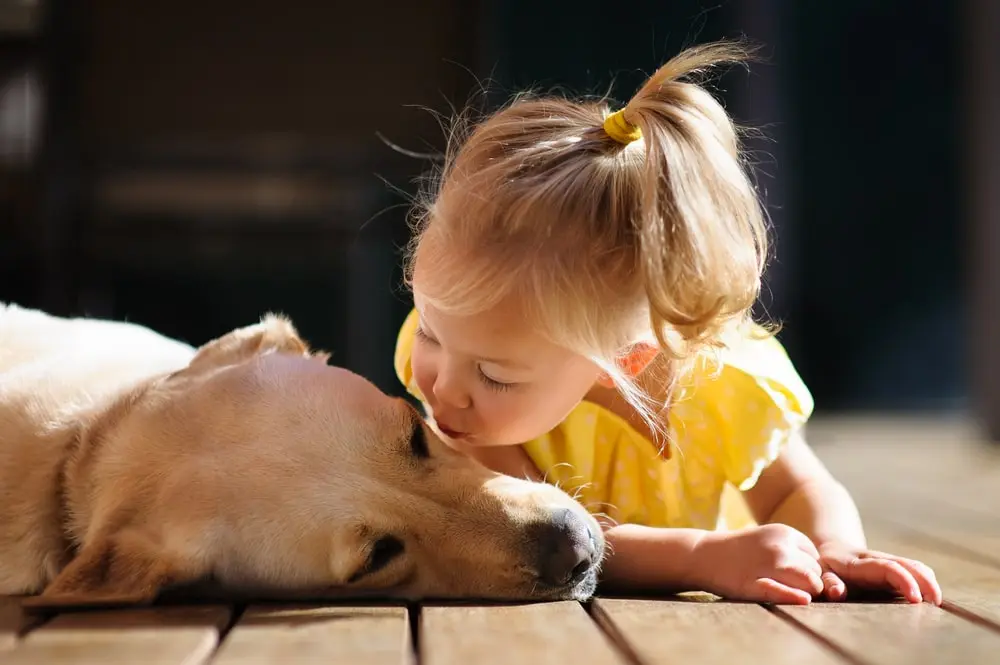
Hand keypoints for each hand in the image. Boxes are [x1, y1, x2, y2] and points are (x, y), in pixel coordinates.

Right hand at [692, 524, 823, 604]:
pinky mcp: (753, 584)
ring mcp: (768, 564)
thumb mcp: (768, 539)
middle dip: (809, 583)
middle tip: (790, 589)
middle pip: (815, 572)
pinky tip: (800, 601)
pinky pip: (783, 593)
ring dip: (806, 593)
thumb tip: (821, 576)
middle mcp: (780, 546)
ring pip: (809, 584)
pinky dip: (794, 597)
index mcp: (785, 532)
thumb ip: (792, 550)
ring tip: (790, 596)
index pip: (815, 557)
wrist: (703, 554)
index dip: (808, 570)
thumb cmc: (740, 551)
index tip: (792, 577)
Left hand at [817, 542, 941, 604]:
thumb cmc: (824, 567)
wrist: (831, 548)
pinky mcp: (896, 567)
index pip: (888, 568)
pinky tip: (931, 597)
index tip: (916, 599)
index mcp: (860, 563)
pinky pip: (915, 569)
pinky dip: (926, 581)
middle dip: (925, 581)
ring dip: (929, 581)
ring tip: (937, 602)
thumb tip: (838, 593)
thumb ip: (828, 582)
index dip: (904, 581)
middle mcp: (878, 559)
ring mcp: (889, 561)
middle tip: (936, 602)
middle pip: (908, 564)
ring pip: (914, 565)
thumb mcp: (821, 573)